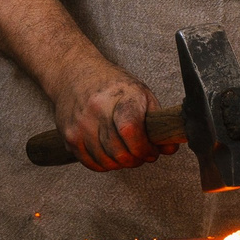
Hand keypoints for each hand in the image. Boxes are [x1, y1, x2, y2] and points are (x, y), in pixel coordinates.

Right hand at [50, 52, 168, 172]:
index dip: (145, 148)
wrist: (75, 74)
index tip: (152, 150)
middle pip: (120, 152)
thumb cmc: (112, 84)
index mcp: (120, 97)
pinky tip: (112, 156)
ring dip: (121, 164)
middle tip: (142, 154)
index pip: (131, 131)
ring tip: (128, 154)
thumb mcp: (141, 93)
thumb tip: (169, 148)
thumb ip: (157, 121)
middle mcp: (97, 110)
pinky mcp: (69, 137)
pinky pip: (90, 163)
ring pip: (106, 161)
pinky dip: (105, 165)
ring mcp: (80, 125)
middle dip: (136, 159)